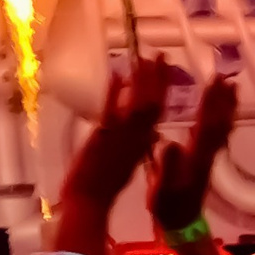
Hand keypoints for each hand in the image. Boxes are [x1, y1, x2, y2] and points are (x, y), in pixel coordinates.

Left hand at [62, 57, 173, 210]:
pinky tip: (119, 75)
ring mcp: (118, 135)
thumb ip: (141, 145)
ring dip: (141, 81)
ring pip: (136, 104)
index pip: (157, 112)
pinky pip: (111, 110)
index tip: (166, 70)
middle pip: (151, 103)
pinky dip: (116, 92)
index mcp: (140, 143)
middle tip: (162, 55)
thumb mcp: (131, 164)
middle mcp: (134, 137)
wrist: (89, 199)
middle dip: (157, 78)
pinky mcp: (102, 136)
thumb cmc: (107, 186)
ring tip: (145, 58)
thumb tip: (154, 131)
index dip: (163, 90)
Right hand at [147, 73, 235, 235]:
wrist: (182, 225)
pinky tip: (218, 113)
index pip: (206, 123)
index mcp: (196, 156)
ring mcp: (208, 157)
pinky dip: (221, 119)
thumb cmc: (169, 206)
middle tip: (226, 77)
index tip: (214, 81)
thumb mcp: (162, 187)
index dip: (210, 102)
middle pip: (219, 121)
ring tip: (230, 89)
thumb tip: (169, 142)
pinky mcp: (205, 161)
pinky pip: (217, 135)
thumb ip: (167, 166)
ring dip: (226, 107)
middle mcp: (206, 153)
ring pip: (222, 128)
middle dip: (222, 99)